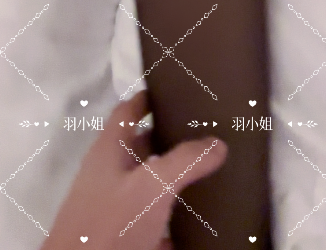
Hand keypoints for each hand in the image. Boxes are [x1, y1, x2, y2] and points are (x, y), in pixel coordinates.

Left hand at [43, 92, 226, 249]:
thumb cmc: (111, 223)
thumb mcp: (153, 185)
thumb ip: (185, 161)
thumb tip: (217, 142)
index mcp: (109, 151)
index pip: (128, 111)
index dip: (149, 98)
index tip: (176, 90)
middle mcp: (108, 175)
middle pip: (141, 148)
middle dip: (170, 141)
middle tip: (206, 133)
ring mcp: (113, 209)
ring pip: (148, 188)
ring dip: (174, 183)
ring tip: (209, 175)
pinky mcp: (122, 239)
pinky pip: (153, 226)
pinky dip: (173, 225)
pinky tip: (197, 226)